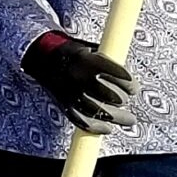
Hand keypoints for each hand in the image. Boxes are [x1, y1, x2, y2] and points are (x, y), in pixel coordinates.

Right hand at [23, 31, 137, 133]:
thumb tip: (129, 78)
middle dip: (123, 100)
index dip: (129, 84)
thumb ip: (108, 62)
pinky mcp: (63, 103)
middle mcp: (77, 76)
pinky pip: (81, 119)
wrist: (43, 58)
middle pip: (108, 95)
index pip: (115, 75)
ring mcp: (69, 92)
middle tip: (127, 101)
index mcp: (86, 59)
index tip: (134, 88)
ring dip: (116, 117)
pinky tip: (107, 128)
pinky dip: (96, 126)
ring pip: (97, 110)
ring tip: (129, 120)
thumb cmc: (74, 53)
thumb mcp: (91, 48)